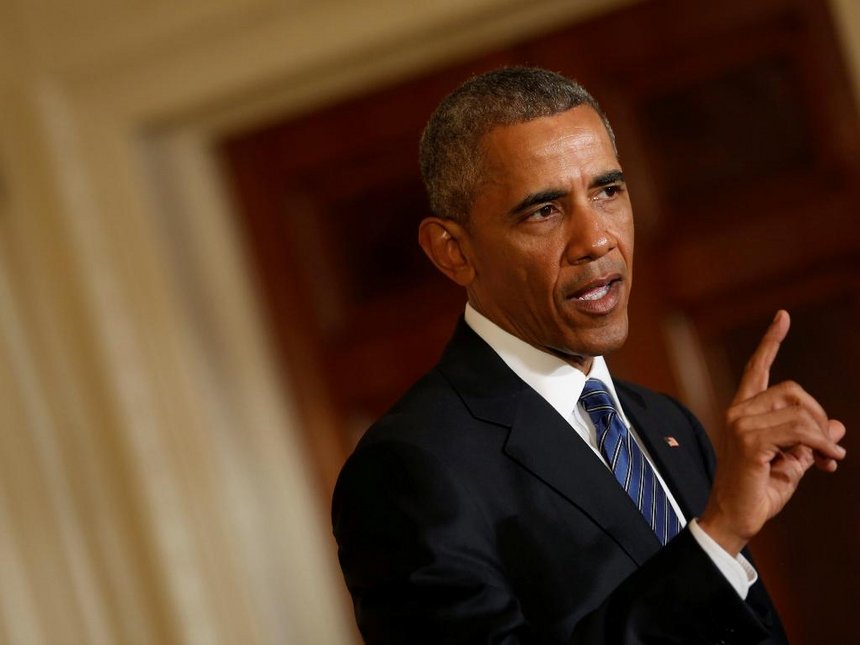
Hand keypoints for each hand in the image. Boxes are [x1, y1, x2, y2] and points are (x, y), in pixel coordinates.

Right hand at [698, 310, 846, 555]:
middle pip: (792, 390)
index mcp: (743, 412)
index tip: (783, 317)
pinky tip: (829, 462)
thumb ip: (809, 441)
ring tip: (828, 461)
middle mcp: (737, 412)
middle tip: (828, 449)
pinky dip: (821, 447)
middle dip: (818, 415)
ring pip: (799, 412)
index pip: (756, 368)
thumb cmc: (758, 493)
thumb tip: (836, 428)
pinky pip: (798, 431)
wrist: (736, 520)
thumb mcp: (793, 463)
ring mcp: (740, 424)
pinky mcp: (750, 441)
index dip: (771, 342)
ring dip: (822, 438)